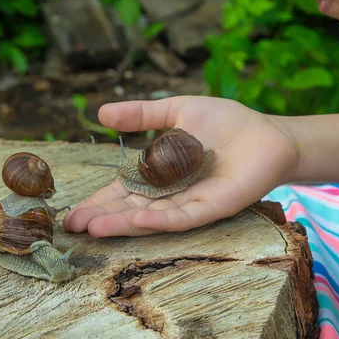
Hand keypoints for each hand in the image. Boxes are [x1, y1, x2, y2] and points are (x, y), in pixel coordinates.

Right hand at [63, 95, 299, 236]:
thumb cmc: (226, 122)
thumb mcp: (177, 110)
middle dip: (102, 217)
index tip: (70, 212)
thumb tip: (100, 113)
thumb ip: (142, 115)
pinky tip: (138, 220)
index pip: (122, 190)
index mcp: (160, 173)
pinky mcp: (214, 207)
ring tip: (93, 227)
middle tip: (71, 227)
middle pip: (131, 208)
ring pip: (153, 217)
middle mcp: (171, 193)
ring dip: (123, 223)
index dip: (98, 200)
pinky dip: (161, 219)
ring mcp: (191, 203)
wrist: (268, 132)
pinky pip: (185, 216)